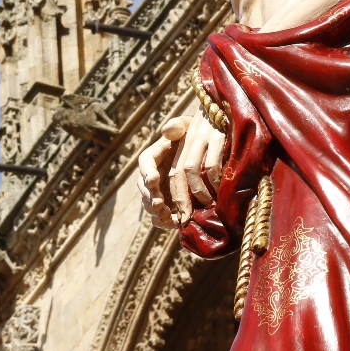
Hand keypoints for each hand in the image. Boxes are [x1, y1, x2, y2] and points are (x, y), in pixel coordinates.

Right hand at [135, 114, 226, 228]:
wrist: (204, 153)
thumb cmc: (194, 136)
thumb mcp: (187, 126)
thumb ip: (178, 126)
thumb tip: (168, 130)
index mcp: (153, 155)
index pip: (145, 163)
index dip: (147, 172)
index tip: (153, 179)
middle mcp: (151, 174)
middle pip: (144, 188)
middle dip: (151, 197)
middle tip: (160, 205)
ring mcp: (158, 191)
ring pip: (150, 204)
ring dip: (157, 212)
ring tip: (168, 216)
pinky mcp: (167, 204)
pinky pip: (160, 216)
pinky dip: (165, 222)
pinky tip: (175, 224)